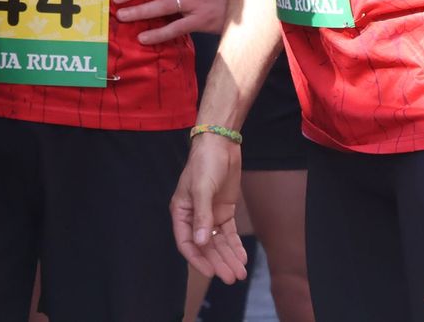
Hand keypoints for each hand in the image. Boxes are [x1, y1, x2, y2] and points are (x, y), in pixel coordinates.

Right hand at [170, 133, 250, 282]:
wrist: (221, 144)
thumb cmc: (205, 163)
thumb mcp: (202, 188)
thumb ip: (201, 216)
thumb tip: (201, 242)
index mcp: (181, 212)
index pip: (186, 242)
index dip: (198, 259)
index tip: (212, 272)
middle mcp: (194, 217)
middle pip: (206, 246)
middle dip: (219, 262)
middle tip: (231, 278)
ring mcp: (210, 215)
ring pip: (219, 243)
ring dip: (229, 257)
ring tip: (239, 273)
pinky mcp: (224, 211)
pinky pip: (229, 234)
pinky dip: (236, 246)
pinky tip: (242, 257)